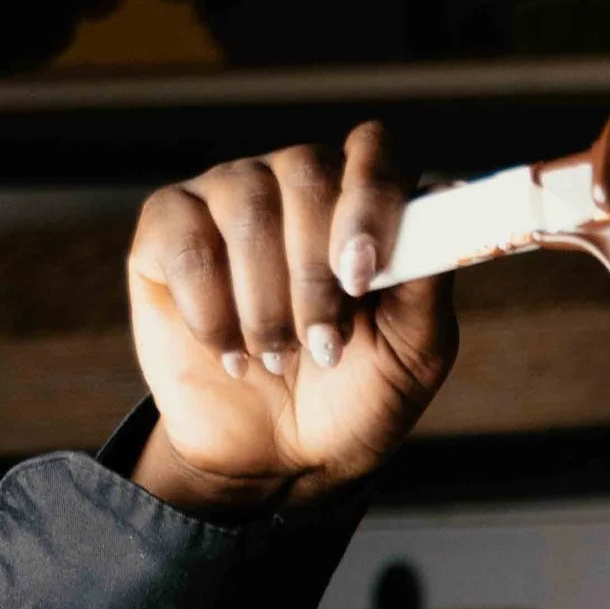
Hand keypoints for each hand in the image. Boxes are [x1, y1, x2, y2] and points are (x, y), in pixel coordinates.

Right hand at [126, 122, 454, 513]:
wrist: (276, 458)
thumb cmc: (350, 399)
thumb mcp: (411, 355)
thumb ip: (427, 279)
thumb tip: (442, 198)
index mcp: (360, 203)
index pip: (372, 150)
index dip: (370, 200)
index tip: (361, 276)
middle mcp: (292, 183)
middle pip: (304, 172)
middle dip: (315, 274)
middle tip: (322, 346)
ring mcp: (226, 198)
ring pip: (245, 206)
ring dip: (266, 303)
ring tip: (277, 358)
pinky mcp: (167, 230)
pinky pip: (185, 242)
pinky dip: (212, 313)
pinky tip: (230, 354)